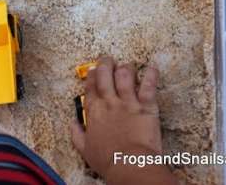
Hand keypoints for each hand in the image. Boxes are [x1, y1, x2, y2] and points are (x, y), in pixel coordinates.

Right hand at [70, 57, 174, 183]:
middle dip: (105, 63)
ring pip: (125, 74)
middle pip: (105, 74)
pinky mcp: (146, 105)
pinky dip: (151, 75)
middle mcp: (110, 101)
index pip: (90, 87)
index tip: (92, 70)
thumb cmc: (107, 161)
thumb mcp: (85, 150)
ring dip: (126, 68)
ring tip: (128, 66)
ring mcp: (128, 101)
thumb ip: (77, 134)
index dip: (91, 76)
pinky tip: (152, 68)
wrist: (128, 165)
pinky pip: (149, 85)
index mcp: (94, 111)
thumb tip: (73, 123)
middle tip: (107, 59)